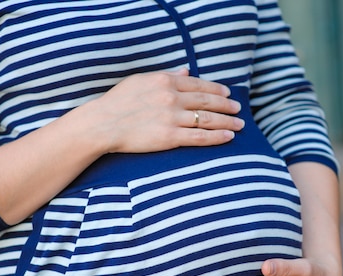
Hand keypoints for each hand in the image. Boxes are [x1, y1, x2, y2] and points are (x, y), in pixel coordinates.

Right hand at [84, 68, 244, 153]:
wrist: (102, 124)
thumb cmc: (117, 102)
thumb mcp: (141, 81)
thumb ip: (166, 75)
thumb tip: (185, 71)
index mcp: (165, 81)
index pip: (199, 84)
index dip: (216, 89)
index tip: (227, 93)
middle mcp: (172, 98)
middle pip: (207, 101)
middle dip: (227, 105)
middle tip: (238, 109)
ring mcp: (172, 118)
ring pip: (208, 119)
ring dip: (227, 121)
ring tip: (239, 125)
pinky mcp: (170, 137)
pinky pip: (199, 137)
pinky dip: (217, 137)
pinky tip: (228, 137)